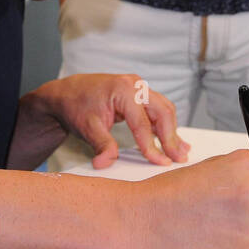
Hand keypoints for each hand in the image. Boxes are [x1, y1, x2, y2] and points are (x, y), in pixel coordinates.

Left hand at [24, 73, 189, 168]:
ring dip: (172, 131)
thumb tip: (105, 163)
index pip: (142, 123)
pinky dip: (165, 125)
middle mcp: (135, 85)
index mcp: (123, 90)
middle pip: (162, 111)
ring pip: (164, 109)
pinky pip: (157, 109)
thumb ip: (101, 145)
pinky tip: (173, 140)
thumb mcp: (86, 127)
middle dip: (171, 137)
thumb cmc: (76, 105)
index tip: (160, 163)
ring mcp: (139, 87)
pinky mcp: (139, 94)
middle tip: (178, 159)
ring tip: (181, 152)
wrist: (67, 92)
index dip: (152, 146)